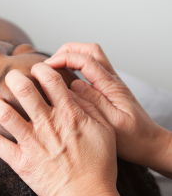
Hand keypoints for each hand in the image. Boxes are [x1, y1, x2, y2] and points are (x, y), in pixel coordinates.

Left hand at [0, 63, 117, 195]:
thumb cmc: (99, 164)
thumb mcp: (104, 130)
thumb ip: (90, 107)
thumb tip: (74, 89)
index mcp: (68, 113)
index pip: (49, 79)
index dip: (40, 69)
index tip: (36, 71)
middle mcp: (47, 123)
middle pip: (24, 89)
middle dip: (14, 78)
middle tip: (12, 78)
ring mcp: (32, 142)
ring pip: (5, 113)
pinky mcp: (21, 161)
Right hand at [45, 43, 171, 173]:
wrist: (149, 145)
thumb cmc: (134, 139)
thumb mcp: (112, 123)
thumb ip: (93, 102)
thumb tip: (73, 85)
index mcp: (111, 86)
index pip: (86, 60)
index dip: (64, 59)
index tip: (46, 67)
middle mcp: (111, 80)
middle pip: (89, 50)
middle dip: (66, 51)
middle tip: (49, 65)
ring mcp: (109, 84)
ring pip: (90, 57)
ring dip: (71, 58)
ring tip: (53, 70)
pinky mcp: (107, 91)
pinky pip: (90, 70)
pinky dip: (75, 68)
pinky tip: (64, 82)